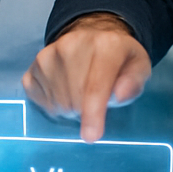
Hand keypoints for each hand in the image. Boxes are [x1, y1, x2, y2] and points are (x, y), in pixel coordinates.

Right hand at [22, 13, 151, 141]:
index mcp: (105, 45)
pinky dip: (53, 105)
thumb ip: (133, 82)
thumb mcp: (138, 66)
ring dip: (71, 108)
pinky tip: (64, 91)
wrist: (92, 35)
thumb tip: (120, 95)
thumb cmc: (118, 58)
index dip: (93, 114)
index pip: (95, 86)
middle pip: (75, 100)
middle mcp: (71, 45)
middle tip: (97, 100)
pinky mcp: (33, 67)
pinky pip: (40, 101)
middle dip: (87, 111)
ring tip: (81, 93)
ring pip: (58, 104)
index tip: (91, 136)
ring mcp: (48, 56)